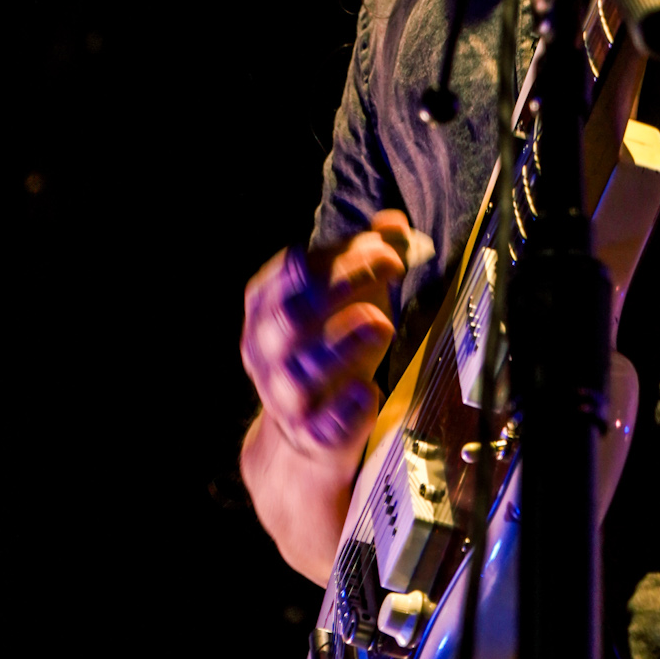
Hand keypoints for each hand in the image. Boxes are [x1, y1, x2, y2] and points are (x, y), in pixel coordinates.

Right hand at [240, 210, 410, 465]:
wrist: (307, 426)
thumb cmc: (330, 341)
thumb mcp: (345, 293)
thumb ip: (367, 254)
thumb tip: (394, 223)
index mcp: (266, 306)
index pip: (293, 271)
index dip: (341, 256)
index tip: (385, 250)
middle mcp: (265, 350)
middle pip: (294, 316)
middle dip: (345, 285)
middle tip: (392, 270)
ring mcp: (283, 395)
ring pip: (303, 373)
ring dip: (346, 344)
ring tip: (383, 324)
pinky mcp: (310, 434)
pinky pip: (322, 425)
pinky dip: (345, 408)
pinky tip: (369, 390)